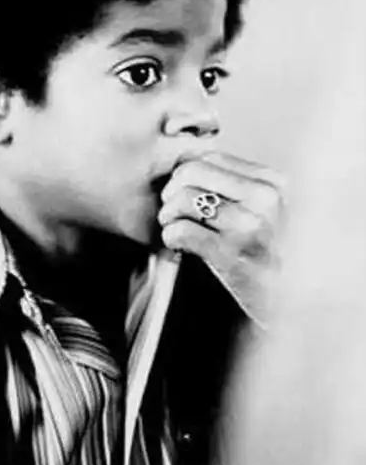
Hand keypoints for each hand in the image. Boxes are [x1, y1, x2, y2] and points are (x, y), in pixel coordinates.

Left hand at [158, 152, 285, 325]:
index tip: (181, 189)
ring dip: (167, 215)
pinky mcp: (232, 255)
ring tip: (173, 227)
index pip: (211, 157)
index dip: (186, 172)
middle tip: (170, 209)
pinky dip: (170, 237)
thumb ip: (241, 188)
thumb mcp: (271, 212)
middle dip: (171, 190)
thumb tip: (189, 167)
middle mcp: (265, 199)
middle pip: (192, 172)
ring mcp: (250, 226)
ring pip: (182, 199)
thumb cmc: (276, 259)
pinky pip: (181, 231)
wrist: (297, 307)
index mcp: (274, 183)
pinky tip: (178, 245)